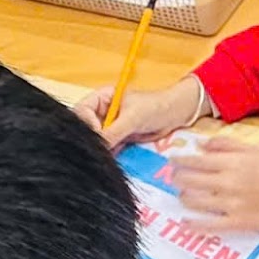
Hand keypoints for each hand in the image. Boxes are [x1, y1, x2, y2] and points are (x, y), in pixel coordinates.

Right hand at [76, 75, 206, 147]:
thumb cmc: (155, 107)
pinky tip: (109, 159)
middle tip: (98, 149)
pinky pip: (107, 147)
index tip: (97, 135)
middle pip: (85, 127)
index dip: (87, 124)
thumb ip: (114, 131)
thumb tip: (98, 145)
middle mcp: (102, 112)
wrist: (175, 115)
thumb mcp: (133, 117)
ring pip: (96, 139)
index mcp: (101, 98)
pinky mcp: (117, 138)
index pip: (82, 111)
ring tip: (104, 156)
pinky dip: (107, 154)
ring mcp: (109, 126)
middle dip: (90, 138)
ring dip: (99, 148)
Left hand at [168, 135, 258, 232]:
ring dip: (183, 197)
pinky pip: (209, 225)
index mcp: (234, 163)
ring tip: (181, 194)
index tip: (171, 160)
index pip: (197, 161)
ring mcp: (231, 204)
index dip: (180, 160)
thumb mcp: (254, 151)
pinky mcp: (237, 222)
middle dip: (177, 178)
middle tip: (173, 177)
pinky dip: (194, 224)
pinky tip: (184, 222)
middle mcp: (229, 183)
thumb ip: (227, 145)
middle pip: (191, 180)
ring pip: (196, 201)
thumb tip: (202, 145)